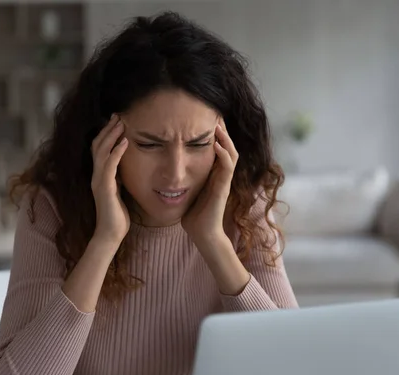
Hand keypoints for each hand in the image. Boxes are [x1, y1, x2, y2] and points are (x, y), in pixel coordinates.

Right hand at [90, 114, 129, 242]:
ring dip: (111, 136)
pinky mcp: (104, 188)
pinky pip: (109, 166)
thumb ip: (118, 179)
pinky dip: (117, 152)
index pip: (100, 149)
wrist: (110, 233)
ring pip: (101, 152)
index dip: (106, 134)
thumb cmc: (117, 215)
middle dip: (107, 129)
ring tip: (121, 123)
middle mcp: (96, 175)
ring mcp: (98, 181)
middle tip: (118, 115)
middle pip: (98, 145)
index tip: (117, 121)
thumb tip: (125, 168)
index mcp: (100, 175)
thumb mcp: (119, 191)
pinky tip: (125, 142)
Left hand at [181, 120, 238, 243]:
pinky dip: (223, 155)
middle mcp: (221, 175)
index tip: (206, 119)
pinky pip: (227, 168)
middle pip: (228, 147)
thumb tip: (166, 168)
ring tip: (218, 125)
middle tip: (215, 115)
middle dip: (222, 132)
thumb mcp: (187, 190)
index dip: (215, 135)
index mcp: (213, 174)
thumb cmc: (193, 215)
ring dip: (225, 139)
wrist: (202, 234)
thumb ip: (183, 178)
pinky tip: (216, 145)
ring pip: (231, 154)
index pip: (218, 149)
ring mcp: (224, 181)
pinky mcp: (223, 188)